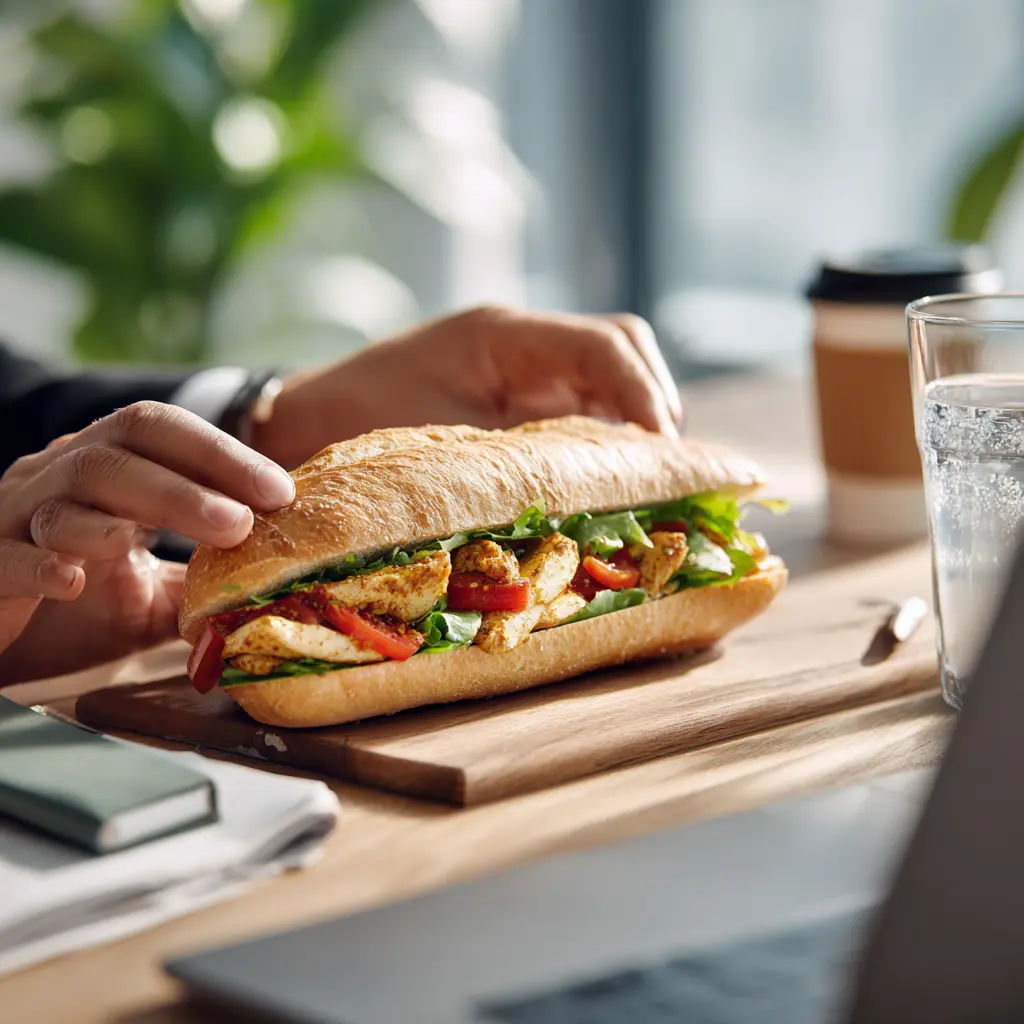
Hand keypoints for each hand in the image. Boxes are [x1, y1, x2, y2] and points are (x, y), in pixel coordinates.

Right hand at [0, 402, 294, 682]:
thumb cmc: (77, 608)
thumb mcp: (154, 594)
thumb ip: (203, 583)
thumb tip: (277, 585)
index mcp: (105, 470)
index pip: (160, 433)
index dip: (220, 453)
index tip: (280, 491)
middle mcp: (57, 480)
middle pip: (116, 455)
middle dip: (186, 484)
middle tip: (243, 519)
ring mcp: (13, 520)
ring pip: (62, 501)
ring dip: (124, 520)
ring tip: (165, 547)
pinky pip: (5, 557)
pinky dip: (38, 566)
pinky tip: (71, 580)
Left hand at [253, 306, 682, 467]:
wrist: (299, 422)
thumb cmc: (355, 425)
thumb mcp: (442, 445)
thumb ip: (524, 458)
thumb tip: (598, 487)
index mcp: (503, 335)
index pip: (605, 346)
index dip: (645, 396)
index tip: (663, 455)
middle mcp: (520, 341)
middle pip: (621, 353)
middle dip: (652, 408)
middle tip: (662, 475)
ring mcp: (518, 367)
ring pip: (607, 381)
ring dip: (631, 427)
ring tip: (642, 483)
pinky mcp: (511, 397)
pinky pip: (577, 407)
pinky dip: (601, 440)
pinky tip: (602, 482)